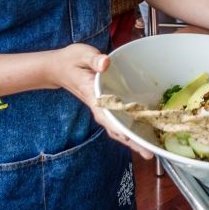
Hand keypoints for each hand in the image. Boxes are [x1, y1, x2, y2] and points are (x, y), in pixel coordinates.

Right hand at [53, 44, 153, 158]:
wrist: (59, 68)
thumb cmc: (71, 61)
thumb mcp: (81, 55)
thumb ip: (94, 59)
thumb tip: (105, 64)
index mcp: (92, 95)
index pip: (106, 115)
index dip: (119, 127)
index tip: (131, 138)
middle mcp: (98, 106)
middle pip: (115, 129)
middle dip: (131, 142)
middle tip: (148, 154)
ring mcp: (102, 108)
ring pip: (117, 129)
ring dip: (132, 140)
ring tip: (149, 150)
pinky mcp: (106, 106)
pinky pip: (119, 121)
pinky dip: (130, 129)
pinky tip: (143, 132)